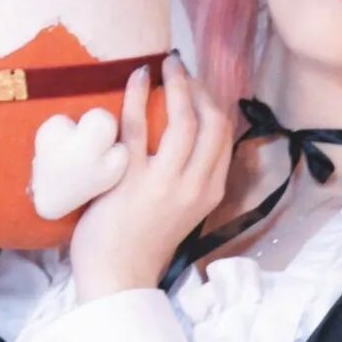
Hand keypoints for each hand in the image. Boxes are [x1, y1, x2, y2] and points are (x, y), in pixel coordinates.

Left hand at [69, 54, 232, 300]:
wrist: (117, 275)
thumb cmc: (144, 241)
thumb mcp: (184, 210)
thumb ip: (191, 178)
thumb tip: (186, 141)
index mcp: (211, 191)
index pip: (225, 135)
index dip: (214, 102)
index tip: (197, 85)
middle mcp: (196, 185)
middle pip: (211, 122)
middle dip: (198, 88)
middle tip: (180, 68)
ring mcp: (166, 183)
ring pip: (183, 120)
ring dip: (176, 85)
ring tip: (164, 65)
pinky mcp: (132, 180)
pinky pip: (138, 127)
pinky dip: (138, 96)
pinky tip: (136, 79)